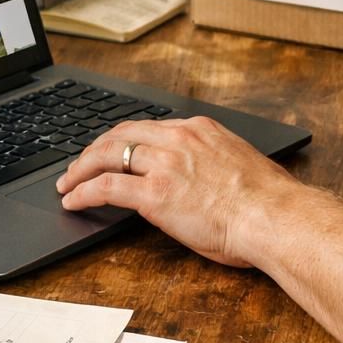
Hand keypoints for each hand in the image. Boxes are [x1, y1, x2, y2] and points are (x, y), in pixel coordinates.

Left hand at [55, 117, 299, 267]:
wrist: (275, 216)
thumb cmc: (268, 201)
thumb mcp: (239, 163)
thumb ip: (212, 162)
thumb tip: (203, 178)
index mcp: (199, 129)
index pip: (147, 126)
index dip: (121, 138)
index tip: (110, 148)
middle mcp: (178, 139)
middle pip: (120, 135)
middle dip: (93, 149)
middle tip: (78, 164)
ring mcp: (164, 164)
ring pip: (106, 156)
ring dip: (80, 170)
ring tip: (67, 183)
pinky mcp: (154, 194)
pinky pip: (105, 188)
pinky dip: (83, 192)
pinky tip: (73, 201)